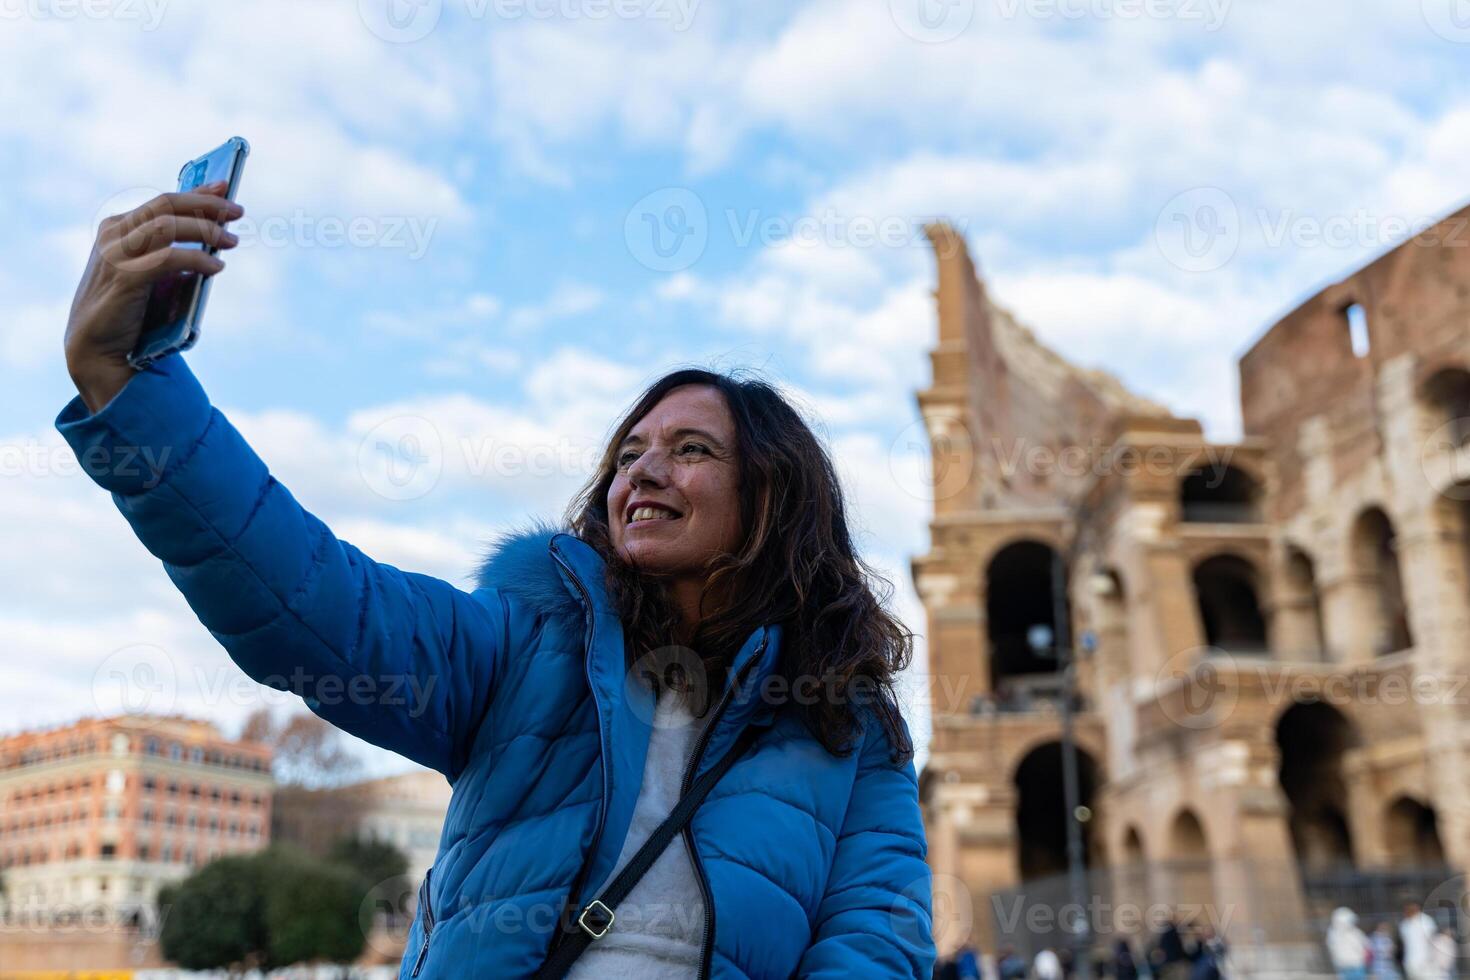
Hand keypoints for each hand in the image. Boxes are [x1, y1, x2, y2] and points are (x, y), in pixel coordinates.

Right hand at [64, 181, 242, 412]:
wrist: (100, 350)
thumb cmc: (132, 311)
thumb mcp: (156, 273)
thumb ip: (174, 251)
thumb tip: (215, 234)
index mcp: (118, 228)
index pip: (163, 201)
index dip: (198, 192)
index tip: (226, 188)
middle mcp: (113, 234)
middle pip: (166, 205)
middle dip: (206, 205)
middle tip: (238, 213)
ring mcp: (114, 254)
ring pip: (166, 225)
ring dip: (204, 230)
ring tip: (231, 242)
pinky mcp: (123, 277)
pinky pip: (167, 258)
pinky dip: (196, 259)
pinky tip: (216, 267)